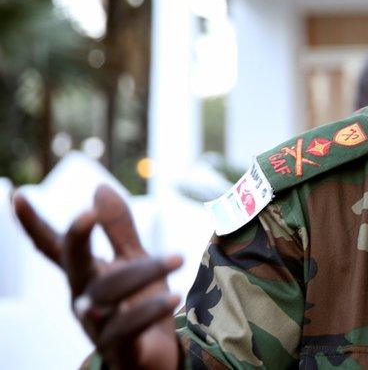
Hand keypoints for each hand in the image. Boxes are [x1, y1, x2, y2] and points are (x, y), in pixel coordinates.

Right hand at [13, 184, 182, 369]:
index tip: (17, 195)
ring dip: (142, 273)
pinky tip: (173, 298)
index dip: (34, 224)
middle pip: (76, 265)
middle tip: (88, 214)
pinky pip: (127, 327)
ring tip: (178, 258)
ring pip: (107, 294)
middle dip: (77, 239)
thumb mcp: (135, 260)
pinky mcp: (118, 349)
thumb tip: (98, 187)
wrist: (158, 357)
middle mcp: (83, 298)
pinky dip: (149, 311)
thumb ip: (119, 228)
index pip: (54, 247)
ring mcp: (96, 326)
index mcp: (85, 275)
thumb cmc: (140, 305)